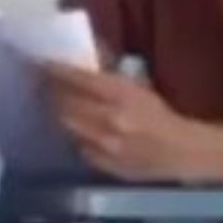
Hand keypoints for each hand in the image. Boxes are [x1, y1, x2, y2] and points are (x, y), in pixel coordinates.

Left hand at [42, 62, 222, 181]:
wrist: (180, 151)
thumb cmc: (157, 114)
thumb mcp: (136, 87)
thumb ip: (106, 76)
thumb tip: (80, 59)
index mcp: (122, 95)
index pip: (77, 79)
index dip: (56, 70)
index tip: (41, 63)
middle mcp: (109, 119)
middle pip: (64, 102)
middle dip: (50, 91)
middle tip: (42, 84)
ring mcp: (104, 144)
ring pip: (65, 124)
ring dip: (56, 112)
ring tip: (52, 104)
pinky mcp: (102, 163)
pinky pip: (76, 145)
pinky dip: (71, 135)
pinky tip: (72, 128)